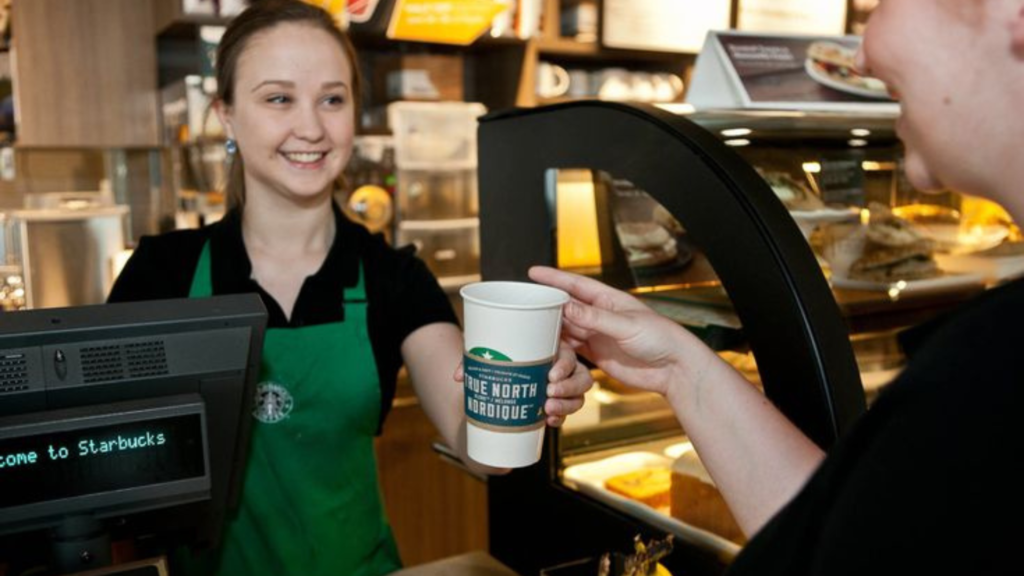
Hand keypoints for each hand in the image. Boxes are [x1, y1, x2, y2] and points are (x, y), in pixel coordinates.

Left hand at [452, 342, 592, 427]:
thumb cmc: (499, 351)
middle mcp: (562, 367)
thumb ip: (473, 358)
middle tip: (548, 394)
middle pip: (581, 378)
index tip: (550, 375)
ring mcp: (562, 386)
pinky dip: (560, 418)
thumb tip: (458, 376)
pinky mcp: (555, 402)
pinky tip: (549, 422)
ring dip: (567, 406)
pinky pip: (566, 412)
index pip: (569, 355)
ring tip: (547, 411)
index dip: (565, 366)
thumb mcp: (488, 349)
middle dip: (568, 389)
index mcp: (553, 347)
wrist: (498, 371)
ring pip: (578, 397)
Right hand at [529, 266, 711, 398]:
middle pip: (565, 307)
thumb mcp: (626, 325)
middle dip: (544, 305)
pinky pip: (571, 349)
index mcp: (609, 300)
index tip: (532, 272)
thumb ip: (595, 317)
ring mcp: (598, 335)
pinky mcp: (598, 355)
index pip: (575, 284)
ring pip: (565, 329)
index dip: (553, 278)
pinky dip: (557, 349)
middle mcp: (600, 315)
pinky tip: (542, 349)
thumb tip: (565, 306)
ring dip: (548, 329)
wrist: (674, 369)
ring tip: (524, 328)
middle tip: (520, 304)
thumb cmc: (660, 339)